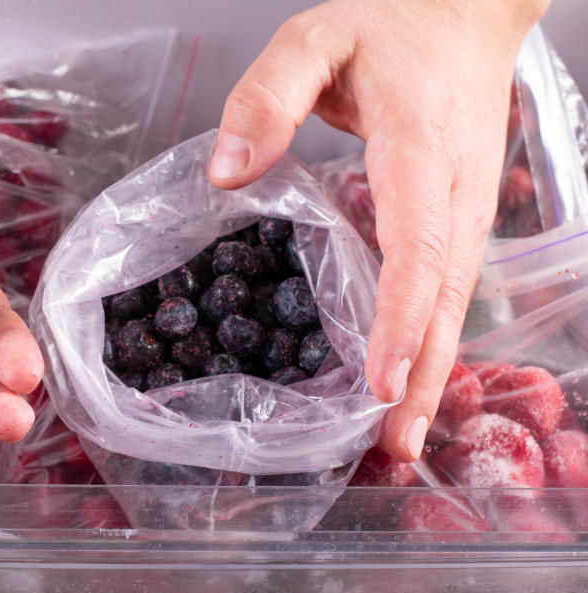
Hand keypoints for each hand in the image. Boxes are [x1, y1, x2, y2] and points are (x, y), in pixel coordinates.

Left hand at [208, 0, 548, 460]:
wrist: (462, 10)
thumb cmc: (386, 25)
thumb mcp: (315, 37)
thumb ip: (266, 96)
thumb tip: (227, 174)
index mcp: (420, 151)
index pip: (417, 248)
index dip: (399, 319)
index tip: (379, 382)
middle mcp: (455, 192)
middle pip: (445, 297)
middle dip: (421, 376)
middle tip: (388, 447)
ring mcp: (466, 209)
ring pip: (453, 304)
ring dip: (430, 374)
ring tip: (396, 440)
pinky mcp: (458, 218)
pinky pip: (446, 289)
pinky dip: (427, 342)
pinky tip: (403, 383)